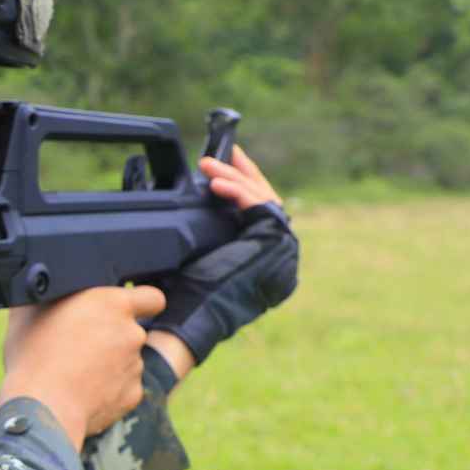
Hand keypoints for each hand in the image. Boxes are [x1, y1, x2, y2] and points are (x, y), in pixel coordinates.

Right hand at [0, 284, 166, 447]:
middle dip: (113, 336)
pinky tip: (82, 392)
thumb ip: (49, 293)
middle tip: (81, 346)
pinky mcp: (132, 395)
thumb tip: (44, 286)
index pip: (152, 296)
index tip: (127, 310)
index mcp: (112, 303)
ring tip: (76, 372)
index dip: (143, 302)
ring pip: (127, 360)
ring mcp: (135, 366)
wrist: (42, 407)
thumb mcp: (29, 310)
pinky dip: (108, 390)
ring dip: (109, 363)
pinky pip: (123, 387)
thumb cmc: (32, 355)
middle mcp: (132, 333)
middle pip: (131, 330)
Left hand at [148, 144, 298, 368]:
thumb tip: (188, 200)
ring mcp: (282, 249)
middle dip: (242, 172)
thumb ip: (204, 229)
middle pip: (265, 200)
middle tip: (223, 153)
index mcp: (262, 257)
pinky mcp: (277, 243)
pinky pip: (259, 206)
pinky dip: (237, 191)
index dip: (244, 182)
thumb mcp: (196, 252)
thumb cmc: (186, 294)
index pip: (259, 209)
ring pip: (261, 198)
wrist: (189, 316)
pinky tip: (216, 184)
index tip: (225, 163)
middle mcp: (279, 254)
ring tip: (208, 167)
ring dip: (233, 178)